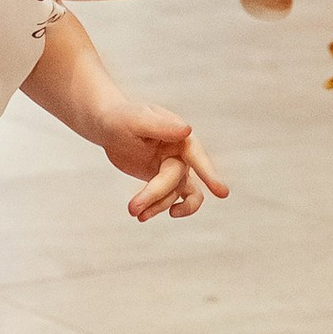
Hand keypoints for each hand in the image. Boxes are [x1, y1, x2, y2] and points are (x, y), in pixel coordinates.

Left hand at [93, 90, 230, 222]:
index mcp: (180, 134)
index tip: (222, 193)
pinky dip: (161, 208)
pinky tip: (146, 215)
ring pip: (175, 194)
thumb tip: (187, 130)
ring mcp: (176, 167)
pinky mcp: (166, 180)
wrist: (110, 126)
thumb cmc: (122, 118)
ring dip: (156, 205)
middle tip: (132, 209)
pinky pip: (173, 199)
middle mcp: (183, 152)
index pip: (197, 156)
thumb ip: (160, 125)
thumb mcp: (136, 120)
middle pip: (176, 180)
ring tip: (134, 212)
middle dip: (155, 194)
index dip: (209, 174)